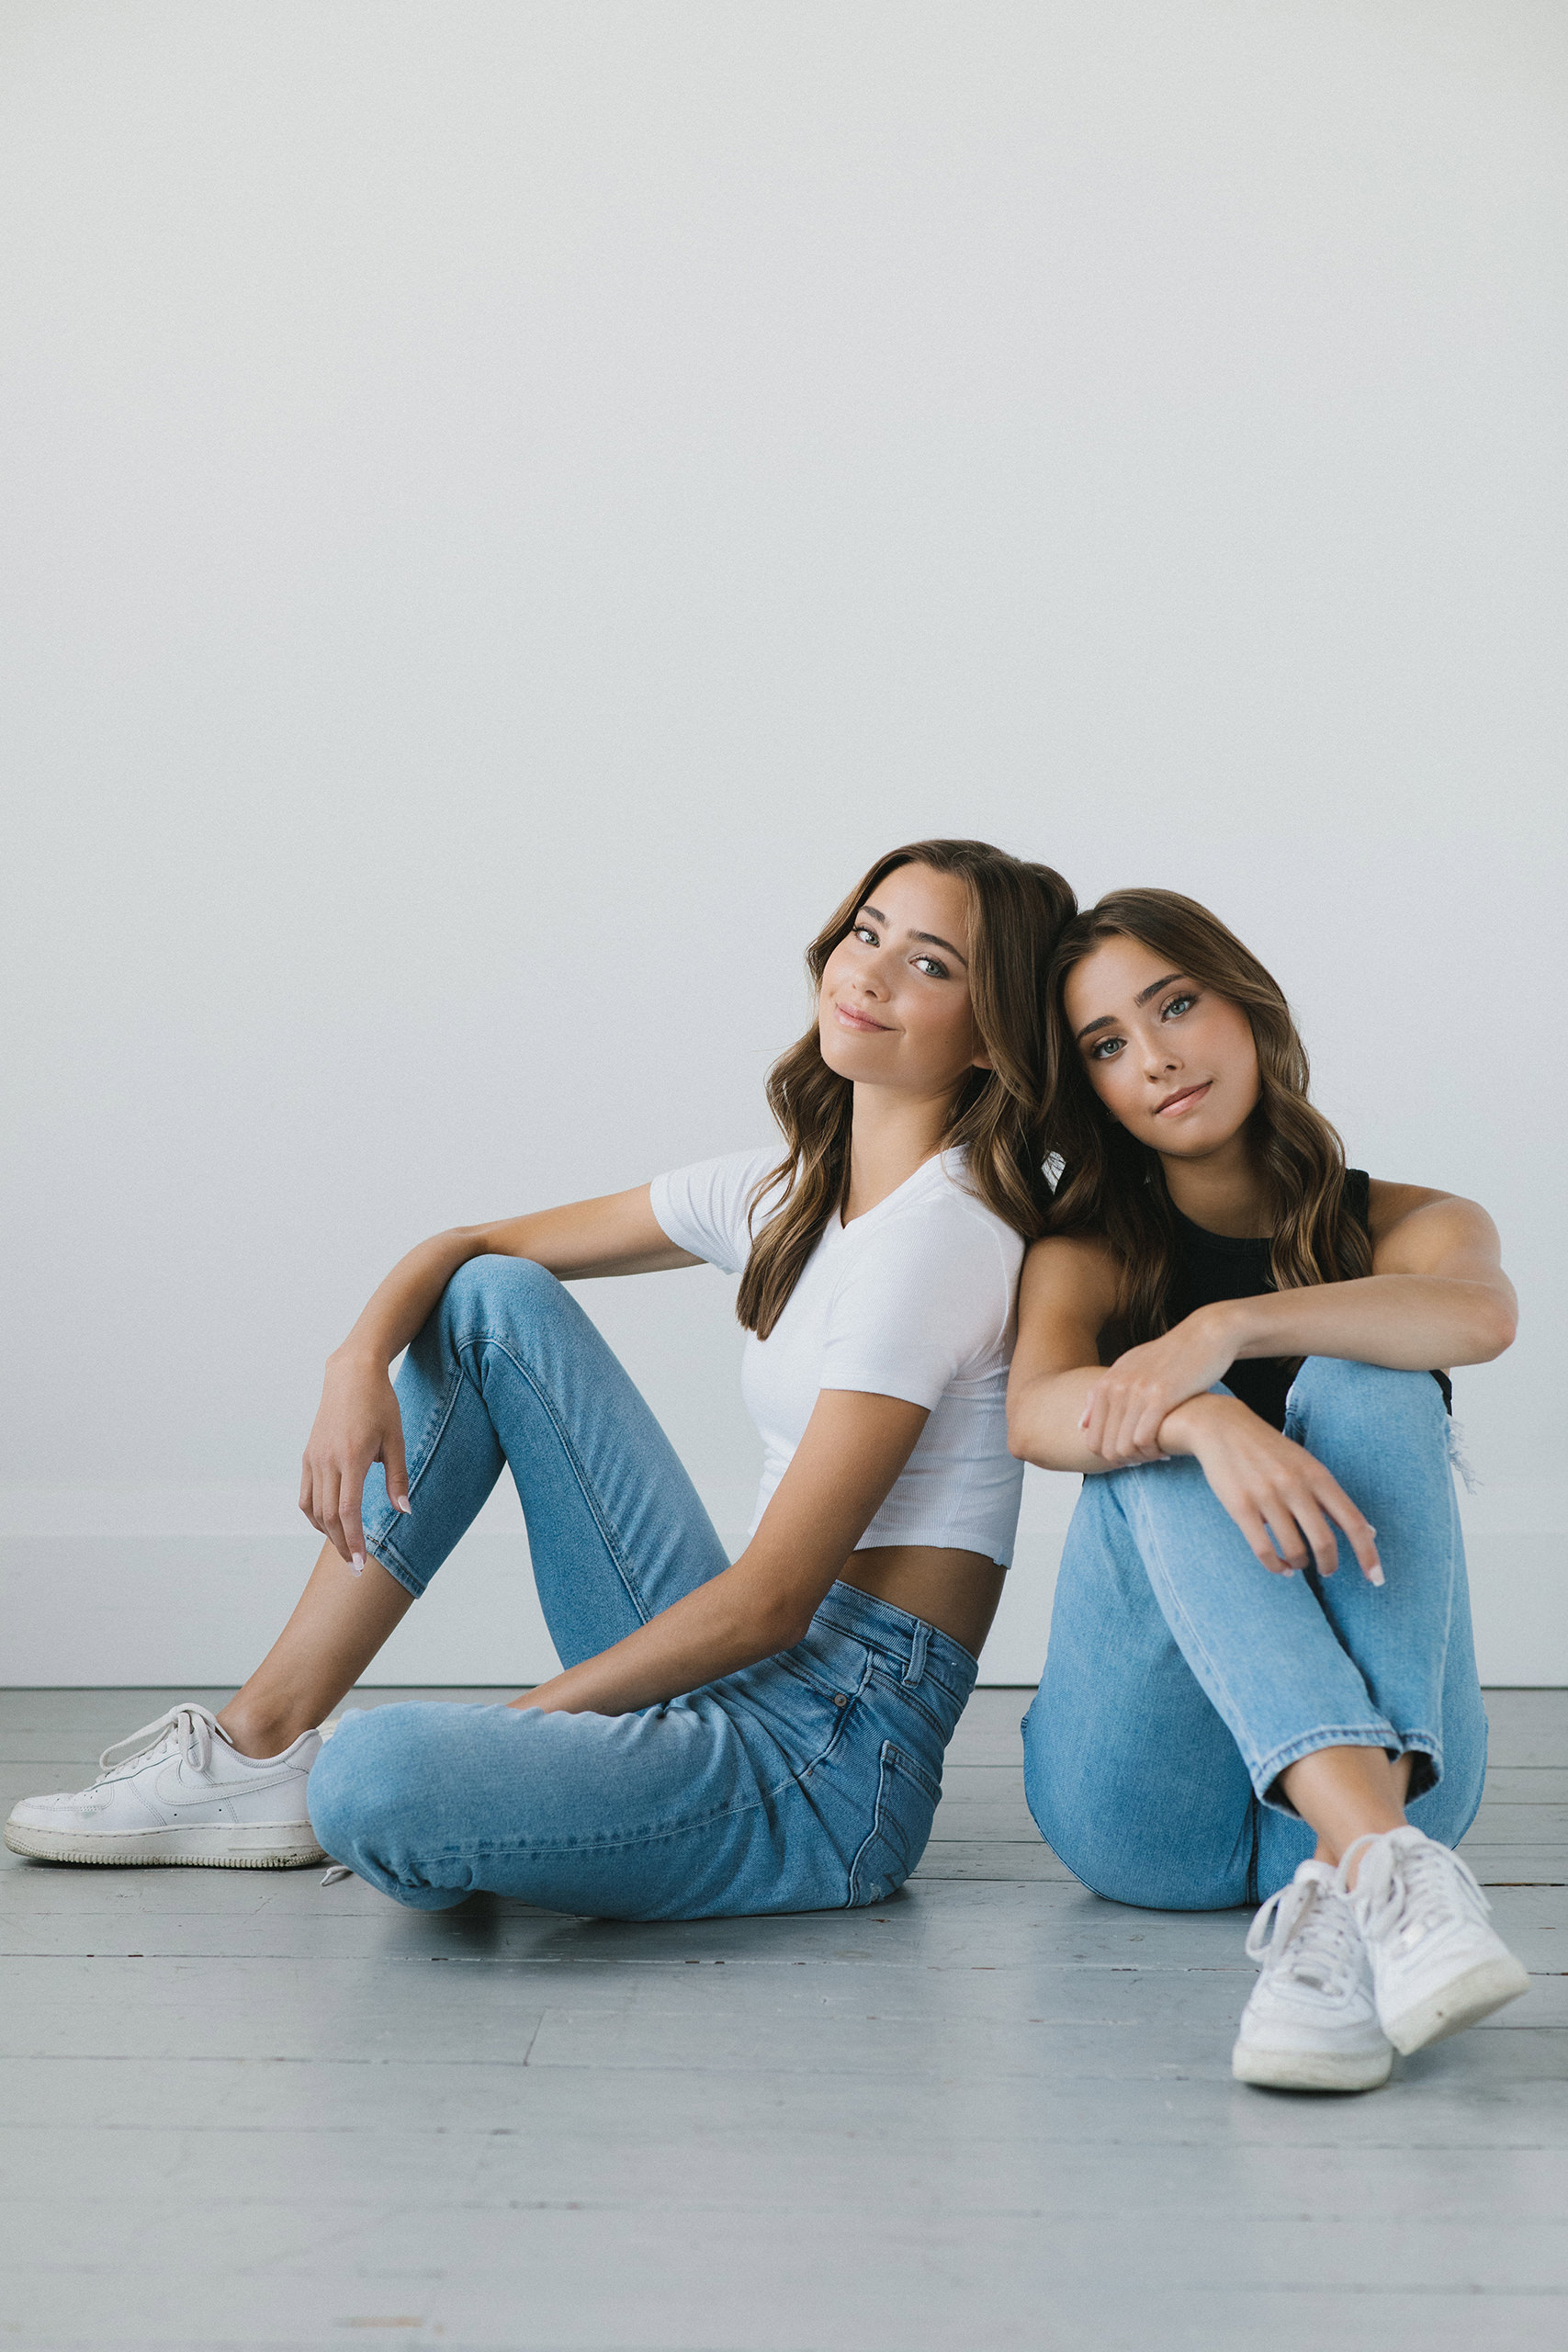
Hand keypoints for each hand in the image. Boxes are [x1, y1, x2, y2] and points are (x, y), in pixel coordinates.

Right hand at [299, 1352, 410, 1568]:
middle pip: (328, 1516)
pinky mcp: (308, 1455)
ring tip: (345, 1548)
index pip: (347, 1512)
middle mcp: (327, 1461)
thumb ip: (398, 1478)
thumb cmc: (380, 1404)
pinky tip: (330, 1523)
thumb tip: (404, 1511)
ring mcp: (313, 1459)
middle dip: (342, 1545)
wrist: (351, 1375)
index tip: (362, 1564)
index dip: (354, 1541)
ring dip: (327, 1533)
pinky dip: (315, 1514)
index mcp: (352, 1458)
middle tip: (356, 1566)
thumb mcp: (397, 1440)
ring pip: (313, 1509)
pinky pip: (306, 1494)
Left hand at [1079, 1307, 1239, 1464]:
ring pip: (1124, 1447)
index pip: (1091, 1439)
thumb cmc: (1169, 1356)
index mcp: (1106, 1384)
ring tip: (1157, 1454)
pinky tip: (1167, 1450)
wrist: (1204, 1336)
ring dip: (1141, 1458)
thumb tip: (1080, 1424)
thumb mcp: (1130, 1368)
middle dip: (1124, 1460)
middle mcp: (1116, 1387)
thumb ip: (1103, 1395)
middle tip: (1145, 1459)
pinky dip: (1154, 1451)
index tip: (1130, 1456)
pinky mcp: (1160, 1397)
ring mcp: (1136, 1392)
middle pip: (1105, 1446)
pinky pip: (1144, 1439)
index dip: (1109, 1455)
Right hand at [1163, 1394, 1382, 1581]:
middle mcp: (1295, 1485)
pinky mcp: (1240, 1507)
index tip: (1376, 1579)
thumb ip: (1333, 1499)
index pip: (1352, 1521)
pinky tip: (1281, 1567)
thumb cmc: (1271, 1451)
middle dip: (1330, 1565)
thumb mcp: (1307, 1466)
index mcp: (1317, 1475)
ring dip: (1301, 1565)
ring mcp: (1267, 1496)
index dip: (1368, 1554)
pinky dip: (1276, 1567)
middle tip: (1328, 1571)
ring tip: (1298, 1564)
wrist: (1223, 1427)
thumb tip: (1369, 1533)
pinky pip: (1263, 1550)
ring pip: (1294, 1549)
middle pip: (1324, 1541)